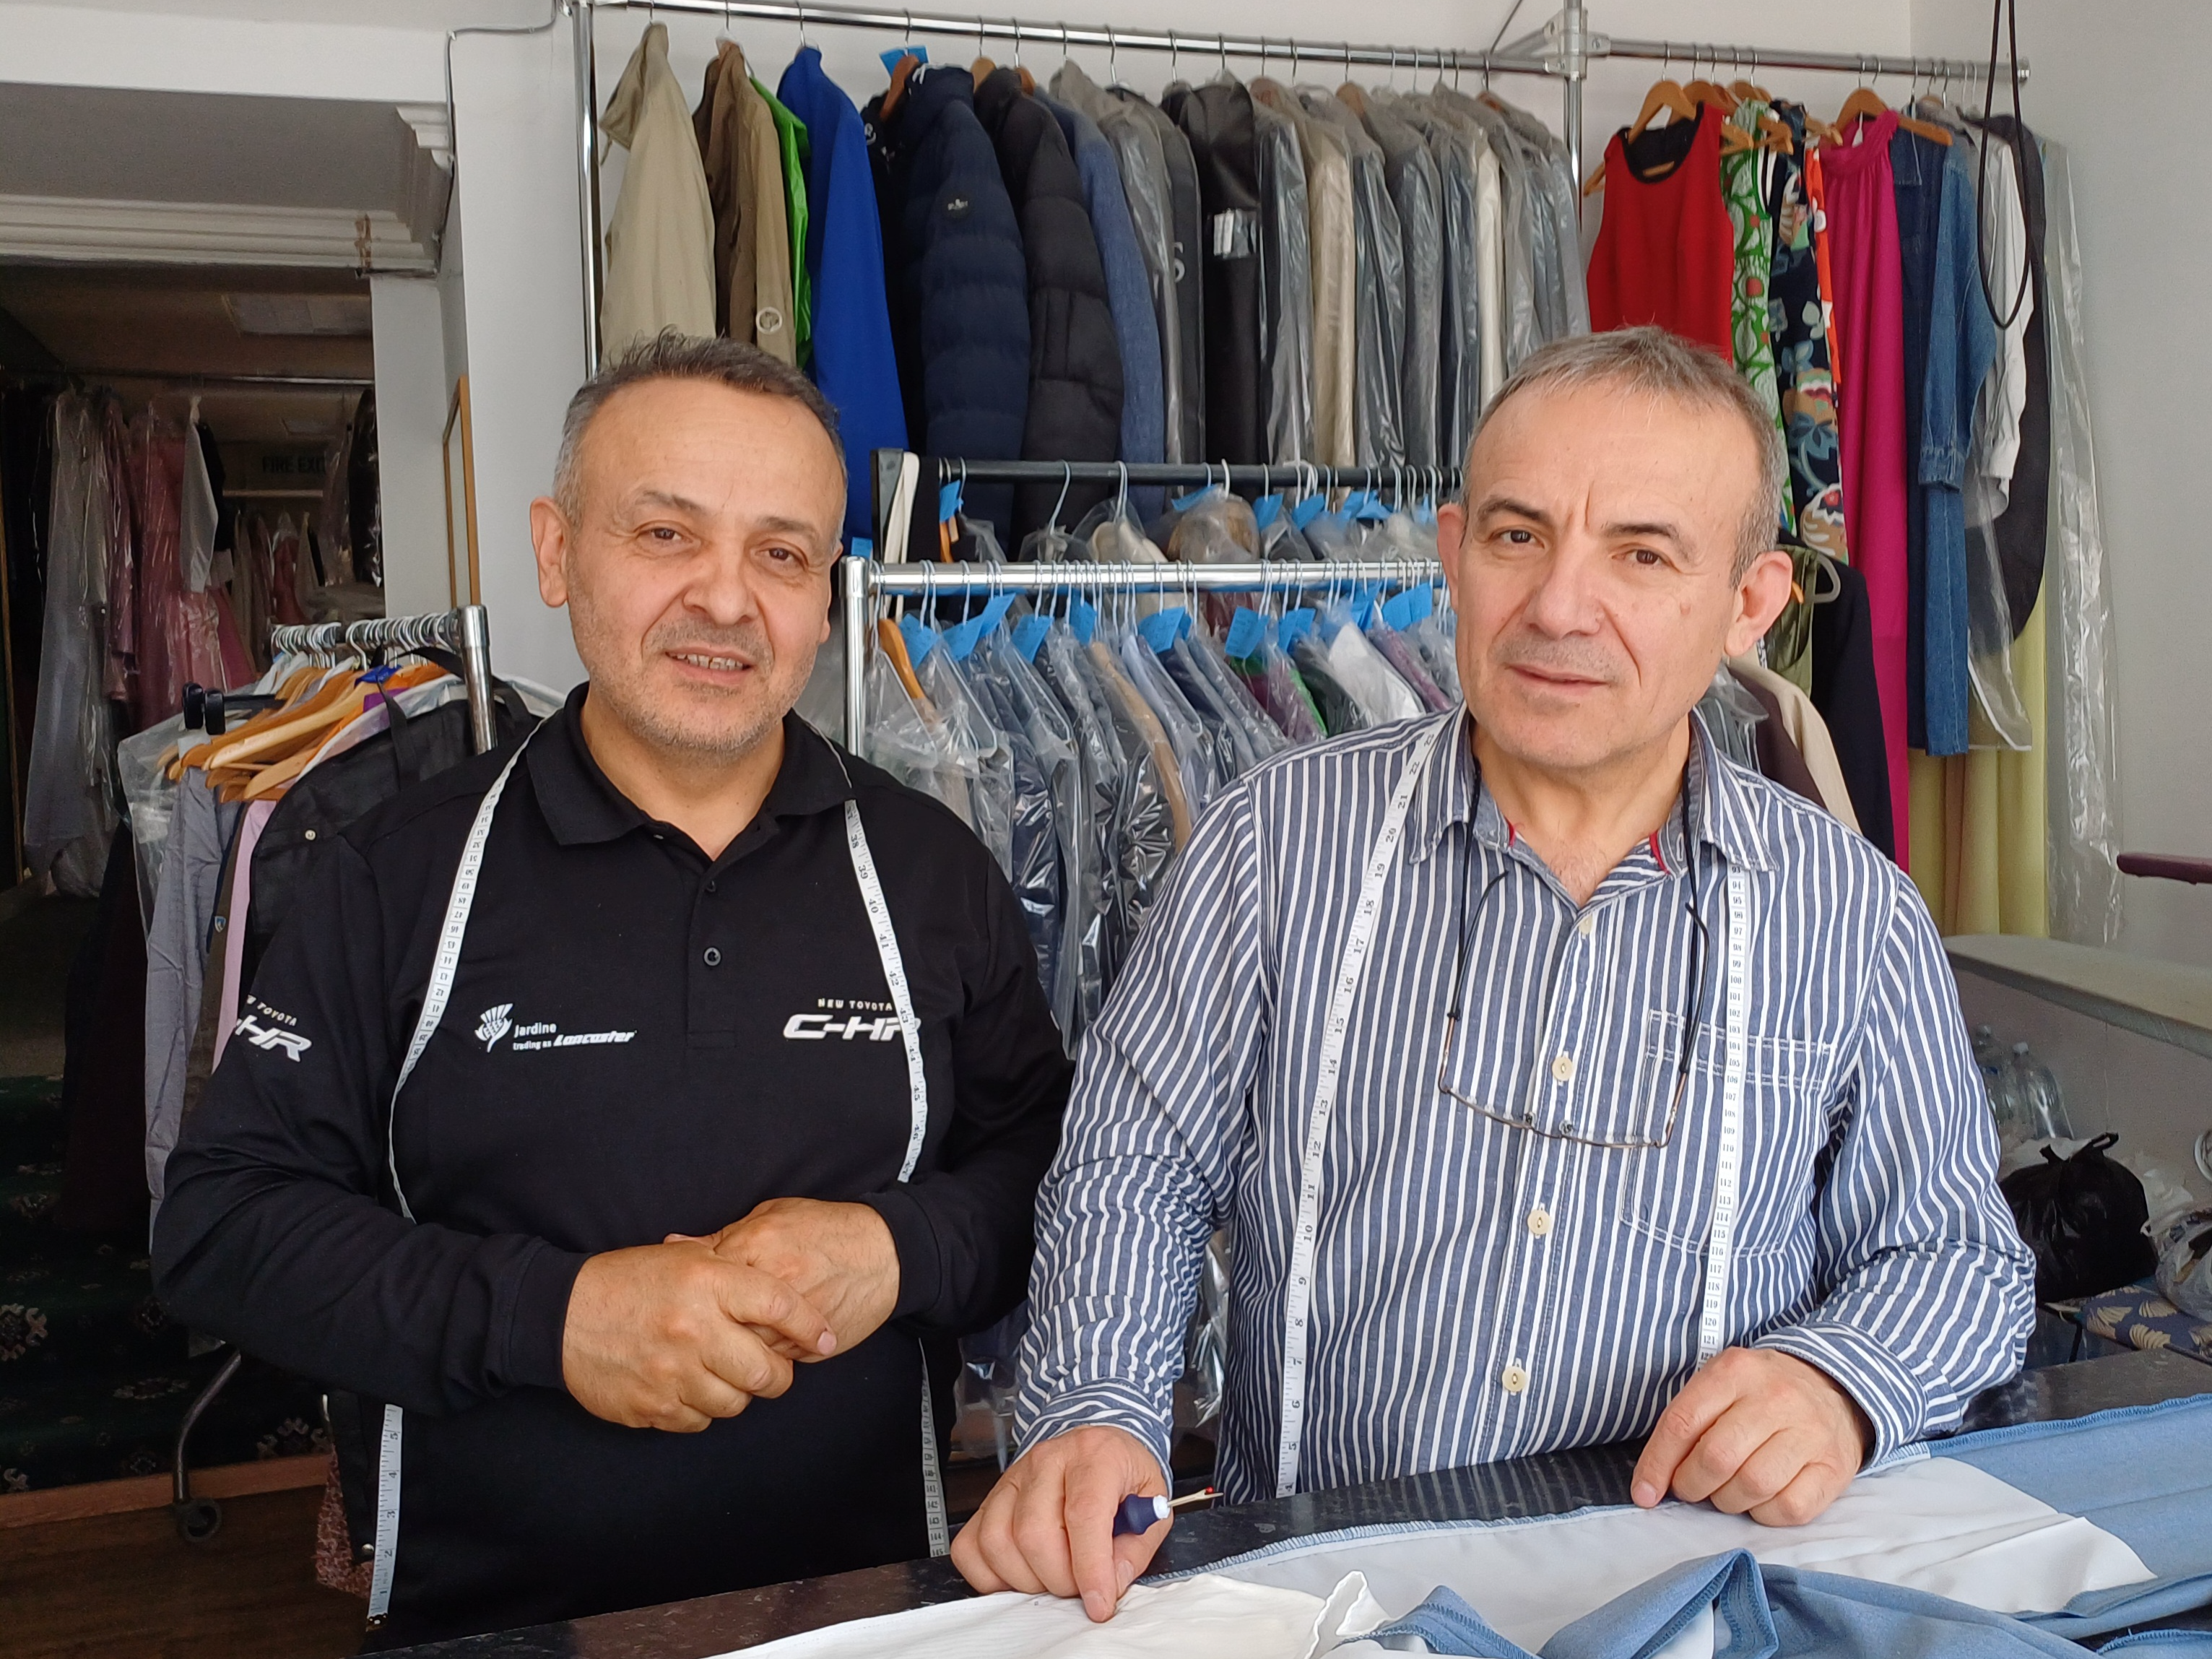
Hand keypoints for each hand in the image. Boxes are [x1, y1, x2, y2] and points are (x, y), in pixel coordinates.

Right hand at [561, 1239, 836, 1431]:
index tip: (826, 1338)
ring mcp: (671, 1374)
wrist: (559, 1316)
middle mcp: (693, 1330)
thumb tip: (789, 1296)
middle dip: (778, 1375)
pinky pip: (699, 1422)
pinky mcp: (650, 1407)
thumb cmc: (630, 1280)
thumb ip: (735, 1270)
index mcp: (706, 1283)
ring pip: (735, 1404)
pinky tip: (690, 1386)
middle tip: (773, 1369)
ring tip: (724, 1374)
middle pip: (765, 1373)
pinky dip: (702, 1409)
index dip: (810, 1325)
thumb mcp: (685, 1257)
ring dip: (738, 1394)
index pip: (779, 1305)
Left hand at [689, 1197, 901, 1355]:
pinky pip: (773, 1360)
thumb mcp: (771, 1216)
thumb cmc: (826, 1230)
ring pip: (742, 1348)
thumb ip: (722, 1236)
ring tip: (731, 1337)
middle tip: (699, 1328)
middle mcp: (771, 1283)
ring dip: (734, 1347)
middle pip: (717, 1319)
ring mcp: (792, 1318)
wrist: (885, 1254)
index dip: (692, 1293)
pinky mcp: (809, 1344)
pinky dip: (764, 1356)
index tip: (688, 1299)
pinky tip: (764, 1342)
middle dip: (707, 1326)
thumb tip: (672, 1244)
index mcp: (755, 1246)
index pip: (701, 1280)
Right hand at [951, 1424, 1168, 1622]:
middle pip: (1035, 1534)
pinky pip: (971, 1548)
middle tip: (1081, 1585)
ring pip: (998, 1542)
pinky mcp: (990, 1499)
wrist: (1100, 1443)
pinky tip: (1023, 1572)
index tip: (1100, 1604)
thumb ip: (1136, 1547)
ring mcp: (1012, 1478)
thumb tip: (1111, 1583)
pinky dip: (991, 1576)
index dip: (1090, 1568)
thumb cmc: (1124, 1475)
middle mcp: (1047, 1461)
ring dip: (1027, 1579)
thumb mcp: (1152, 1503)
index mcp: (1095, 1456)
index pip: (1083, 1515)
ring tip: (1054, 1576)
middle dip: (1060, 1579)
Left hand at [1631, 1346, 1872, 1525]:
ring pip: (1751, 1486)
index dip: (1656, 1464)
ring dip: (1727, 1501)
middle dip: (1692, 1485)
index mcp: (1736, 1371)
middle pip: (1717, 1458)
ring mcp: (1809, 1433)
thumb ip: (1687, 1422)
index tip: (1644, 1493)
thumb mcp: (1721, 1384)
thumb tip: (1651, 1483)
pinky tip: (1760, 1499)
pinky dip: (1764, 1513)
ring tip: (1726, 1491)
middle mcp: (1775, 1398)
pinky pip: (1788, 1508)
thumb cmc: (1761, 1393)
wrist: (1833, 1388)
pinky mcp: (1834, 1468)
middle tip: (1692, 1488)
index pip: (1683, 1422)